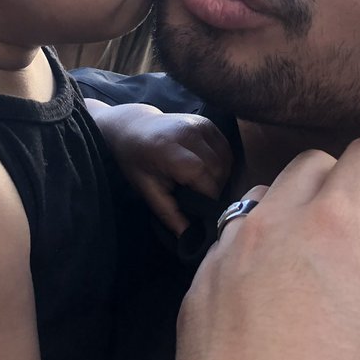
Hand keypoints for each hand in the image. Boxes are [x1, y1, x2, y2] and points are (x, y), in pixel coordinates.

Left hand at [88, 101, 230, 234]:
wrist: (134, 127)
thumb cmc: (136, 160)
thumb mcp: (146, 188)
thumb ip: (168, 213)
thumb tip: (188, 237)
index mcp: (168, 149)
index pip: (202, 175)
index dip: (208, 196)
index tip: (204, 211)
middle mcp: (188, 132)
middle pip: (217, 167)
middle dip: (215, 188)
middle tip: (202, 200)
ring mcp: (200, 124)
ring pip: (225, 158)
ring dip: (222, 176)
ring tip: (204, 186)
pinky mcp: (207, 122)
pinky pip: (226, 148)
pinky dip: (223, 163)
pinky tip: (209, 172)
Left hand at [175, 137, 359, 359]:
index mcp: (338, 227)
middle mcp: (273, 228)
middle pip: (310, 166)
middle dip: (347, 178)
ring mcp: (225, 259)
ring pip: (261, 201)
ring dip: (295, 209)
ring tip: (320, 251)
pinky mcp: (194, 296)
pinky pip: (226, 248)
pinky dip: (257, 251)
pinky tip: (275, 293)